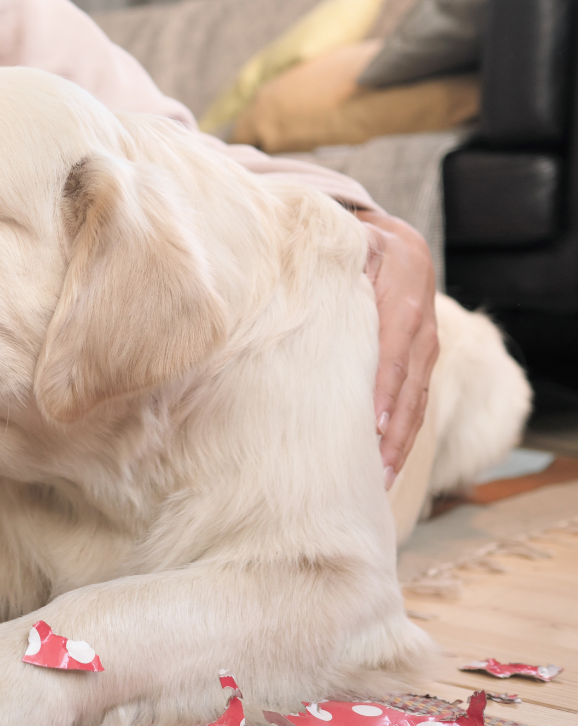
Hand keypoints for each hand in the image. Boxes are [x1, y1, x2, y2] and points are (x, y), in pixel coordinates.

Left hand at [357, 209, 438, 488]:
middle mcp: (422, 329)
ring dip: (400, 445)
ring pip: (417, 403)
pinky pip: (416, 404)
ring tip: (380, 483)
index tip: (371, 425)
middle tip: (374, 472)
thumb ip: (332, 259)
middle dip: (393, 433)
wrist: (401, 245)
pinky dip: (402, 436)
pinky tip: (384, 467)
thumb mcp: (351, 242)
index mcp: (403, 300)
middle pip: (410, 388)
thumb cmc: (360, 244)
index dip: (384, 390)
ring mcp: (426, 350)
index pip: (394, 352)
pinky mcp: (421, 365)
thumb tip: (301, 271)